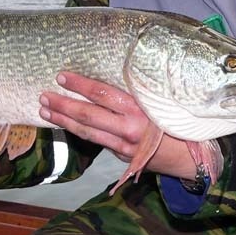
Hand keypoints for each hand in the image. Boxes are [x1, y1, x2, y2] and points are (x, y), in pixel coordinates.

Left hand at [38, 72, 197, 179]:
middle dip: (63, 105)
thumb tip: (110, 84)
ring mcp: (123, 145)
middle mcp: (128, 128)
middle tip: (44, 95)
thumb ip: (137, 96)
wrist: (191, 158)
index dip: (80, 85)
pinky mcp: (122, 156)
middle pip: (88, 115)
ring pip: (87, 132)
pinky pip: (96, 140)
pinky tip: (66, 124)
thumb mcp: (161, 103)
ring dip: (63, 121)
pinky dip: (78, 131)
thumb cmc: (178, 123)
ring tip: (45, 111)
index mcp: (139, 110)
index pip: (103, 95)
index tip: (62, 77)